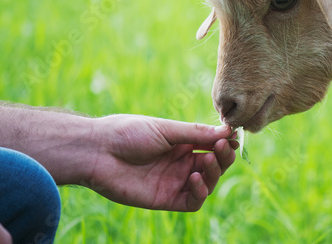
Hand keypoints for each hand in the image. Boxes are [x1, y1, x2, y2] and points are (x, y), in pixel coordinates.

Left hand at [85, 115, 235, 211]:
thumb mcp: (166, 129)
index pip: (211, 144)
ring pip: (207, 182)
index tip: (232, 136)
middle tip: (221, 148)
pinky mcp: (166, 198)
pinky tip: (194, 178)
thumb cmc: (129, 133)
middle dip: (222, 156)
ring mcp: (174, 181)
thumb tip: (227, 130)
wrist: (99, 152)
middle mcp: (180, 162)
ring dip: (213, 172)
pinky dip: (200, 191)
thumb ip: (196, 133)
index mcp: (181, 142)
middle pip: (213, 164)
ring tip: (207, 160)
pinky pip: (192, 200)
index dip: (224, 142)